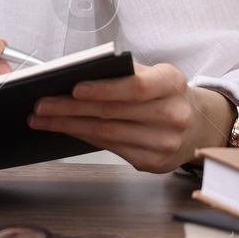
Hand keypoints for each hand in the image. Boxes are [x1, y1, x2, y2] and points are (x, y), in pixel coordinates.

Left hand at [27, 63, 234, 172]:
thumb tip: (73, 76)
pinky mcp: (154, 163)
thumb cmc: (165, 93)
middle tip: (40, 104)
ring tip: (42, 118)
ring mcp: (165, 143)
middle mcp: (173, 115)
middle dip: (70, 109)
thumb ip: (122, 74)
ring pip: (107, 135)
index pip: (134, 87)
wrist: (199, 124)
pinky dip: (84, 138)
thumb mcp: (154, 75)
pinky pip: (111, 149)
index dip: (103, 89)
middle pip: (113, 113)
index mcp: (172, 84)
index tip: (73, 88)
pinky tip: (65, 130)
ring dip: (68, 126)